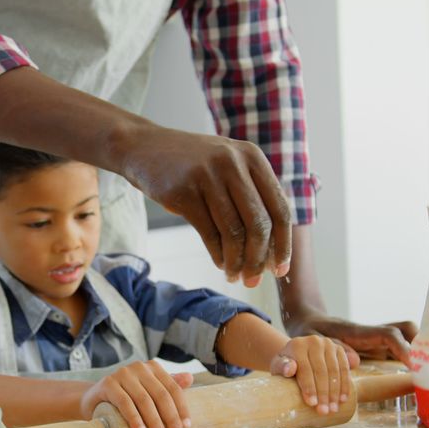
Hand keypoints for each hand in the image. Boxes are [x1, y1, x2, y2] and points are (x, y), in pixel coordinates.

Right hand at [80, 361, 193, 427]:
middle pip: (161, 394)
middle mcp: (139, 367)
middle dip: (170, 418)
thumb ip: (167, 385)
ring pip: (144, 399)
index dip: (181, 408)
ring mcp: (122, 373)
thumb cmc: (125, 397)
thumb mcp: (147, 392)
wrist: (93, 399)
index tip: (186, 427)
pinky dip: (134, 418)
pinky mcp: (108, 383)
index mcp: (153, 368)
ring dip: (154, 421)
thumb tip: (190, 378)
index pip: (173, 388)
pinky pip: (124, 402)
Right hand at [112, 125, 291, 286]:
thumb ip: (251, 195)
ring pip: (233, 232)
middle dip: (258, 259)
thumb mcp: (228, 166)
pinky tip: (220, 263)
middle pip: (259, 223)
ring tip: (234, 276)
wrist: (144, 148)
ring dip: (236, 261)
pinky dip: (217, 254)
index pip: (280, 208)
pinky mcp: (183, 191)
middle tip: (253, 280)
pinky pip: (208, 232)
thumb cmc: (192, 165)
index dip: (284, 244)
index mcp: (252, 157)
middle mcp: (233, 163)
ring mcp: (207, 176)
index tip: (281, 270)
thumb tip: (273, 248)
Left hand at [270, 335, 350, 414]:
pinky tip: (343, 399)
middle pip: (321, 371)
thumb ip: (281, 367)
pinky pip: (344, 368)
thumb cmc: (285, 365)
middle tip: (323, 411)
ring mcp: (328, 344)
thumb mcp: (278, 366)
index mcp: (297, 345)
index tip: (311, 404)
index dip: (309, 387)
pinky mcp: (339, 349)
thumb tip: (289, 369)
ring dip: (335, 392)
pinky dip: (345, 385)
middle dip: (323, 393)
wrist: (297, 354)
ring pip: (334, 371)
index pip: (305, 368)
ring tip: (333, 409)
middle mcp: (314, 341)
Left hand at [287, 311, 417, 363]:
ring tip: (428, 375)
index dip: (402, 348)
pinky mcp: (377, 348)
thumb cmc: (309, 331)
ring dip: (419, 351)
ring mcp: (377, 341)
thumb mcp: (312, 338)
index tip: (414, 364)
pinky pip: (399, 350)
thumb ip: (332, 348)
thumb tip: (354, 362)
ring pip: (406, 338)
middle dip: (420, 343)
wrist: (307, 323)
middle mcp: (373, 334)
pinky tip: (416, 377)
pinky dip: (410, 359)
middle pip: (405, 329)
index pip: (388, 335)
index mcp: (358, 331)